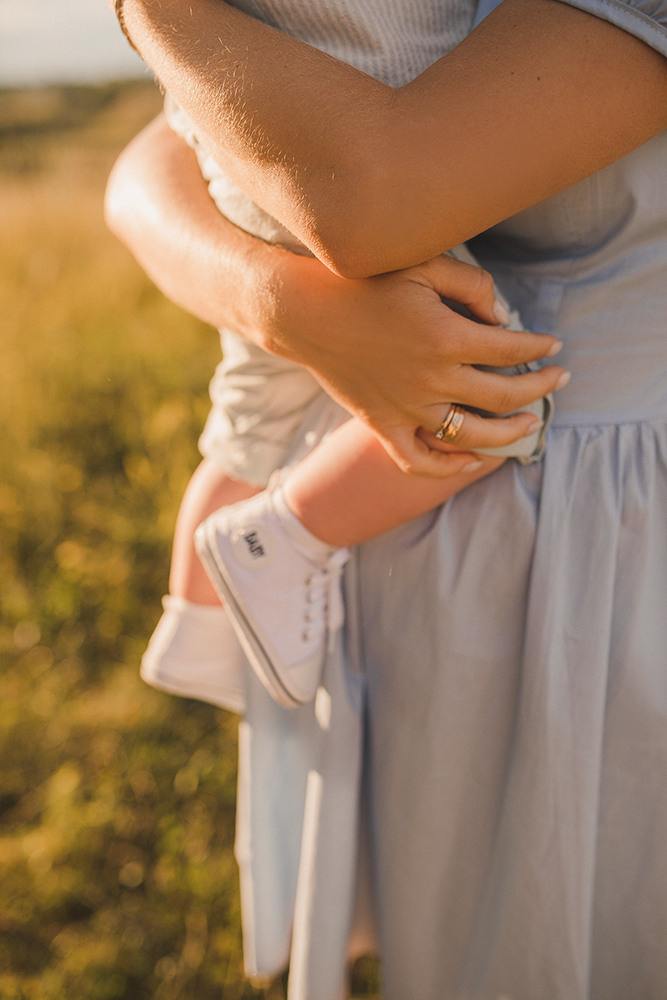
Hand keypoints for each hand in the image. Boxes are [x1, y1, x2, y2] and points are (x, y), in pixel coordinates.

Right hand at [265, 252, 567, 475]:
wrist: (303, 311)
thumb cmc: (364, 280)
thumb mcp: (424, 265)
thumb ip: (473, 286)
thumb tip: (505, 318)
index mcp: (447, 337)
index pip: (513, 349)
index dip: (540, 347)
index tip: (554, 344)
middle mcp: (432, 380)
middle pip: (504, 396)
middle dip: (540, 388)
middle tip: (558, 380)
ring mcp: (406, 408)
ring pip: (472, 435)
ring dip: (510, 433)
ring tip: (531, 424)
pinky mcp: (381, 424)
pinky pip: (418, 460)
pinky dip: (447, 467)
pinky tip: (471, 461)